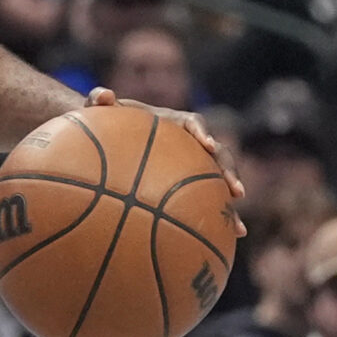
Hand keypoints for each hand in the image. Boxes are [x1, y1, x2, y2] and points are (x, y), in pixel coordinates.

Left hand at [88, 85, 243, 230]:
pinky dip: (215, 218)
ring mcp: (192, 163)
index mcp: (174, 122)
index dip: (203, 132)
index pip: (194, 123)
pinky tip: (226, 240)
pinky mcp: (189, 181)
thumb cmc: (108, 120)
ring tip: (238, 227)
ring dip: (229, 202)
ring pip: (218, 180)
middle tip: (237, 192)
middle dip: (229, 172)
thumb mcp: (99, 108)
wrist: (113, 134)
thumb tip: (102, 95)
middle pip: (218, 154)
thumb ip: (98, 99)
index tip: (206, 144)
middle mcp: (190, 142)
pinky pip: (205, 199)